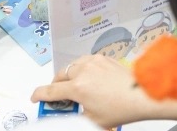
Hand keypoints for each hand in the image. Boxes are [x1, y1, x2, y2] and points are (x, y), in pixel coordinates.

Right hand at [32, 55, 166, 128]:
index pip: (50, 91)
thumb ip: (74, 115)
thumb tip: (65, 113)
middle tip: (60, 98)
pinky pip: (84, 61)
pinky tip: (88, 78)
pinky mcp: (102, 57)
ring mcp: (93, 62)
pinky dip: (81, 69)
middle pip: (59, 76)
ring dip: (69, 76)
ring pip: (71, 66)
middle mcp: (83, 71)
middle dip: (56, 86)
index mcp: (78, 87)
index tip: (35, 98)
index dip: (39, 95)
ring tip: (75, 88)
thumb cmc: (121, 108)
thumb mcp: (92, 120)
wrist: (141, 95)